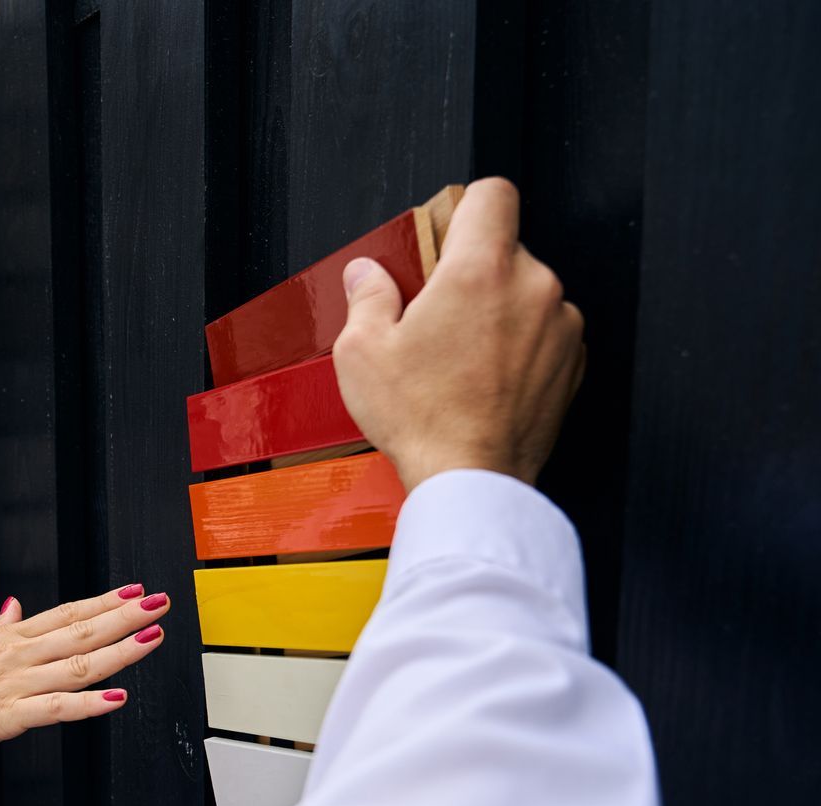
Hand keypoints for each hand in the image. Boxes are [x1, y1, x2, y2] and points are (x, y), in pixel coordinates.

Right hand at [0, 585, 171, 759]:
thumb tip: (12, 606)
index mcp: (7, 638)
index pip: (65, 614)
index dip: (103, 601)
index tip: (134, 590)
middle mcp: (16, 656)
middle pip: (80, 631)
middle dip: (123, 616)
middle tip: (159, 602)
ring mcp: (14, 685)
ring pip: (77, 665)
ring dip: (119, 651)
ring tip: (151, 637)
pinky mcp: (7, 717)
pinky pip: (56, 708)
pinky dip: (88, 704)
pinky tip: (117, 700)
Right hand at [331, 176, 585, 491]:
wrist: (471, 479)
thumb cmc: (422, 419)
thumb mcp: (363, 352)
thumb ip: (367, 296)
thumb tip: (368, 274)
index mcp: (480, 270)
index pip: (491, 194)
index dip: (463, 208)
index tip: (443, 236)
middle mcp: (533, 286)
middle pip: (504, 249)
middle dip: (470, 274)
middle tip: (434, 318)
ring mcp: (561, 324)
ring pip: (526, 292)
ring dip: (497, 312)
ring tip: (459, 358)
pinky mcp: (574, 361)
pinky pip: (544, 332)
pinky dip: (519, 346)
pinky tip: (484, 380)